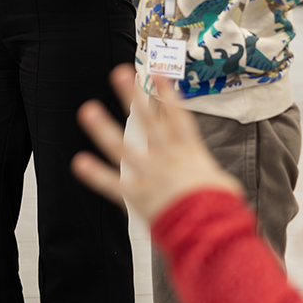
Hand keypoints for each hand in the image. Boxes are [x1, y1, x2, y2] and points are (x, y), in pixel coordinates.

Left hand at [71, 65, 241, 222]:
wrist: (209, 229)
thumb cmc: (220, 210)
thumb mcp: (223, 186)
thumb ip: (213, 178)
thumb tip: (218, 182)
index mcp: (190, 152)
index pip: (177, 116)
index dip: (167, 94)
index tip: (157, 74)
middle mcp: (167, 157)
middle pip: (146, 121)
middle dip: (132, 96)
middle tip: (119, 74)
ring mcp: (149, 174)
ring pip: (122, 147)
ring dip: (103, 128)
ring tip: (88, 110)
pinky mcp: (137, 195)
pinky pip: (112, 183)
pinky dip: (95, 174)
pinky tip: (79, 162)